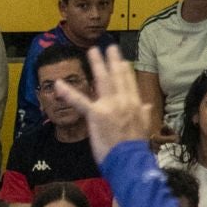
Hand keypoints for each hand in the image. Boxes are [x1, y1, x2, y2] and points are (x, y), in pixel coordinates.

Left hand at [48, 48, 158, 166]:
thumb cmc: (135, 148)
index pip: (130, 82)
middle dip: (112, 60)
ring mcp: (109, 105)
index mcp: (135, 104)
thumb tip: (147, 106)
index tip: (122, 60)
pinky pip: (80, 101)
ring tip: (92, 51)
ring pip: (103, 80)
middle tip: (109, 47)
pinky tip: (59, 84)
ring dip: (97, 64)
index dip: (125, 70)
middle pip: (117, 76)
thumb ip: (144, 114)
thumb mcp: (144, 128)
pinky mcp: (96, 114)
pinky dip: (68, 92)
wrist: (130, 159)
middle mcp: (123, 100)